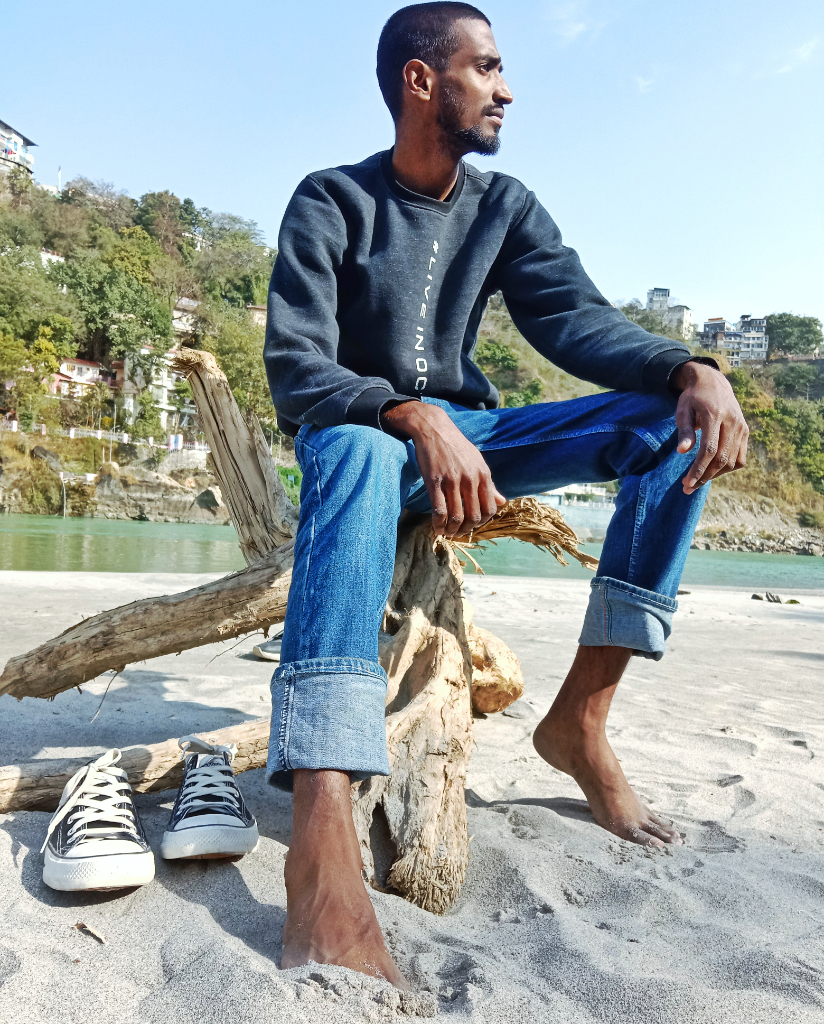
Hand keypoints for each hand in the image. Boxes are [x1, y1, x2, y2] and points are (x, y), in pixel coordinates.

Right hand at [381, 402, 505, 536]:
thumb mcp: (478, 462)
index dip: (483, 522)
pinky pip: (439, 510)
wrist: (434, 428)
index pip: (490, 508)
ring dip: (452, 530)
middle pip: (474, 516)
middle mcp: (470, 479)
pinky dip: (438, 524)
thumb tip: (503, 501)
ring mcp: (452, 481)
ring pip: (456, 516)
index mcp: (483, 475)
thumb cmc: (457, 446)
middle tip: (459, 532)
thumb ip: (490, 484)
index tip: (473, 524)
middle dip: (467, 529)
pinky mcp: (434, 481)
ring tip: (447, 532)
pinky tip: (437, 527)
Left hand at [672, 362, 748, 494]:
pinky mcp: (745, 431)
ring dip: (715, 475)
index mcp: (715, 415)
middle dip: (704, 476)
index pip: (709, 450)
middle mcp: (732, 422)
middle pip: (721, 458)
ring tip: (697, 481)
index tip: (687, 482)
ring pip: (732, 461)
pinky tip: (713, 471)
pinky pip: (741, 457)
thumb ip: (684, 430)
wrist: (712, 382)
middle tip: (688, 487)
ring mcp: (741, 427)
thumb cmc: (693, 398)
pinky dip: (728, 468)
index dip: (699, 469)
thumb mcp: (683, 410)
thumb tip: (682, 452)